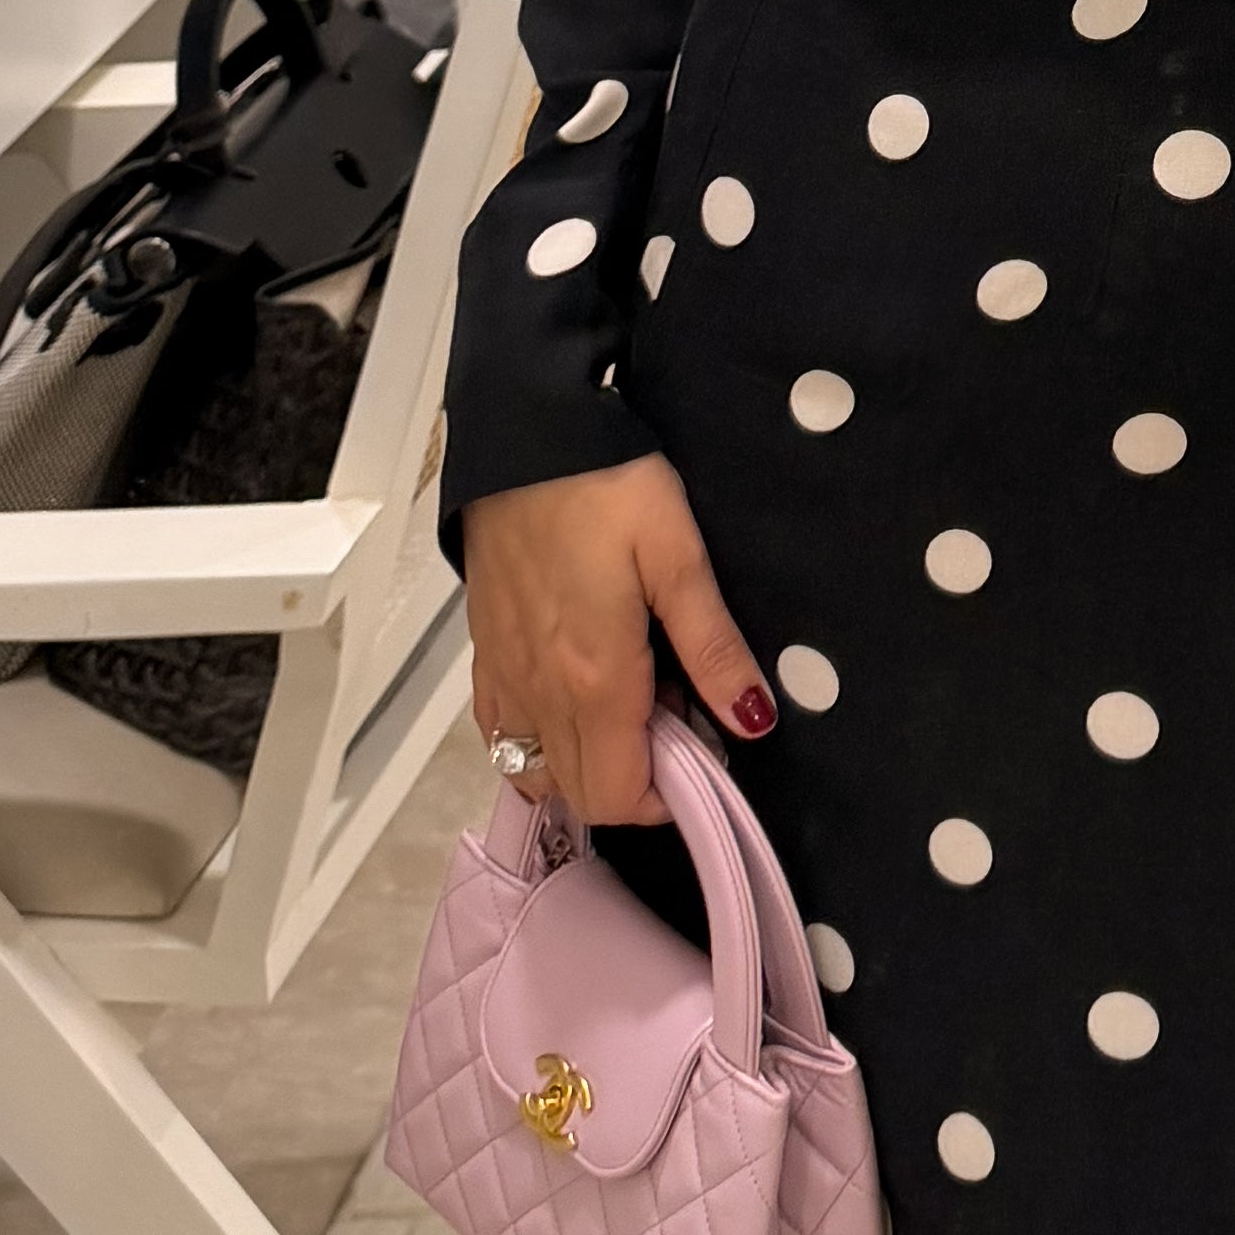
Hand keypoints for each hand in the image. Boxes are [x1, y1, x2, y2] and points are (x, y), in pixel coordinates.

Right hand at [465, 452, 773, 829]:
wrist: (522, 438)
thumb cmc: (606, 488)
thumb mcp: (679, 557)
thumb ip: (713, 648)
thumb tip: (752, 721)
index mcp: (594, 681)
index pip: (618, 796)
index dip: (667, 797)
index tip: (704, 750)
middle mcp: (539, 695)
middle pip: (580, 793)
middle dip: (635, 780)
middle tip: (676, 716)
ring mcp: (503, 679)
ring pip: (535, 771)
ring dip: (586, 764)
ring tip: (630, 704)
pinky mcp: (483, 656)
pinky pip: (503, 735)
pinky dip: (541, 740)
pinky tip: (577, 693)